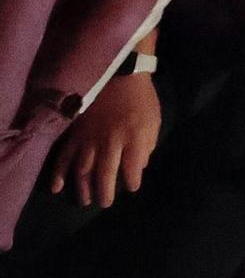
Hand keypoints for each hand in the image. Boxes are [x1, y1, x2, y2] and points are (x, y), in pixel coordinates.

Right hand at [49, 72, 160, 207]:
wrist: (118, 75)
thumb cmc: (140, 99)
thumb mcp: (154, 120)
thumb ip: (147, 145)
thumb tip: (139, 166)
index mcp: (135, 137)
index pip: (133, 168)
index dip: (132, 181)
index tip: (131, 187)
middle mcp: (111, 141)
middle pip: (106, 174)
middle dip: (105, 192)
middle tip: (104, 203)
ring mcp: (90, 138)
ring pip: (83, 170)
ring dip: (83, 188)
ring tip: (85, 200)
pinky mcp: (75, 133)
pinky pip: (64, 156)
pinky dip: (59, 173)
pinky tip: (57, 187)